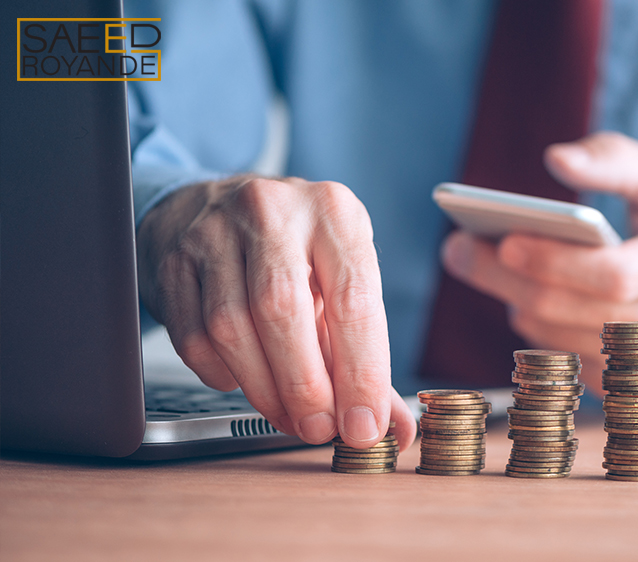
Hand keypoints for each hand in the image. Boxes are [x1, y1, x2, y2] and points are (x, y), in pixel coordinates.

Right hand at [137, 175, 416, 448]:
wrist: (217, 207)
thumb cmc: (296, 252)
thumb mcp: (341, 280)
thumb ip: (367, 354)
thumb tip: (393, 426)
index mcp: (334, 214)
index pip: (352, 301)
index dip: (361, 373)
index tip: (364, 425)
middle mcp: (274, 212)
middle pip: (283, 312)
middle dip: (305, 387)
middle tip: (319, 429)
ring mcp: (215, 231)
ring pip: (232, 328)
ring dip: (264, 390)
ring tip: (288, 415)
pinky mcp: (172, 261)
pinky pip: (193, 336)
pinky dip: (222, 374)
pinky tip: (242, 379)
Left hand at [441, 132, 637, 401]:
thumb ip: (615, 160)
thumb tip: (557, 159)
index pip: (613, 275)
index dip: (554, 262)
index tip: (504, 242)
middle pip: (571, 312)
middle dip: (506, 281)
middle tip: (460, 251)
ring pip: (561, 343)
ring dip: (517, 306)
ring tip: (490, 270)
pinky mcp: (634, 393)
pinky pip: (568, 367)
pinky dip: (541, 334)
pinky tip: (531, 302)